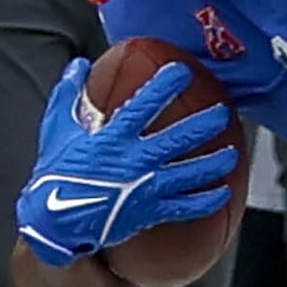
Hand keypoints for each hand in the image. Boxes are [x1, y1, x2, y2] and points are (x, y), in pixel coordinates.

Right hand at [14, 60, 239, 266]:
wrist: (54, 221)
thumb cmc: (56, 174)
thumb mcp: (56, 130)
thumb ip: (68, 95)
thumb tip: (78, 65)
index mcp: (112, 138)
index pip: (143, 105)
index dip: (164, 86)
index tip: (182, 72)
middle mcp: (134, 160)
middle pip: (178, 138)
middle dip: (204, 124)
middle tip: (222, 113)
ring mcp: (145, 187)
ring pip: (190, 173)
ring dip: (215, 163)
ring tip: (232, 154)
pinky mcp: (150, 210)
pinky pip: (186, 207)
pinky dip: (207, 201)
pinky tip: (224, 193)